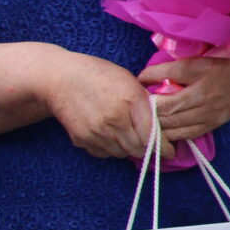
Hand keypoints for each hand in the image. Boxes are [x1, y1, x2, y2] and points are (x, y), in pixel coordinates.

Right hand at [46, 51, 163, 159]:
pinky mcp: (81, 139)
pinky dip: (111, 148)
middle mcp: (114, 120)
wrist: (59, 78)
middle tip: (150, 144)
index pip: (152, 135)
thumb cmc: (99, 75)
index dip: (164, 147)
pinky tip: (110, 134)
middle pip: (139, 149)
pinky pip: (104, 153)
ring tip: (127, 134)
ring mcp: (96, 132)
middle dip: (147, 149)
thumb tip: (163, 125)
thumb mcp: (129, 81)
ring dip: (129, 148)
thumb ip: (146, 103)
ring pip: (122, 153)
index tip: (170, 152)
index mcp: (131, 102)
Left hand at [144, 51, 229, 147]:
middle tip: (139, 102)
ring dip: (156, 120)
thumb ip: (180, 59)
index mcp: (204, 68)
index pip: (169, 73)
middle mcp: (207, 91)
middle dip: (149, 105)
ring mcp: (211, 110)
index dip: (149, 76)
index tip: (141, 77)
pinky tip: (162, 126)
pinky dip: (170, 132)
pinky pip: (185, 133)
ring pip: (173, 122)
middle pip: (168, 104)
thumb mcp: (204, 52)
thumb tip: (150, 72)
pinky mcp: (214, 123)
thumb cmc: (223, 62)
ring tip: (147, 115)